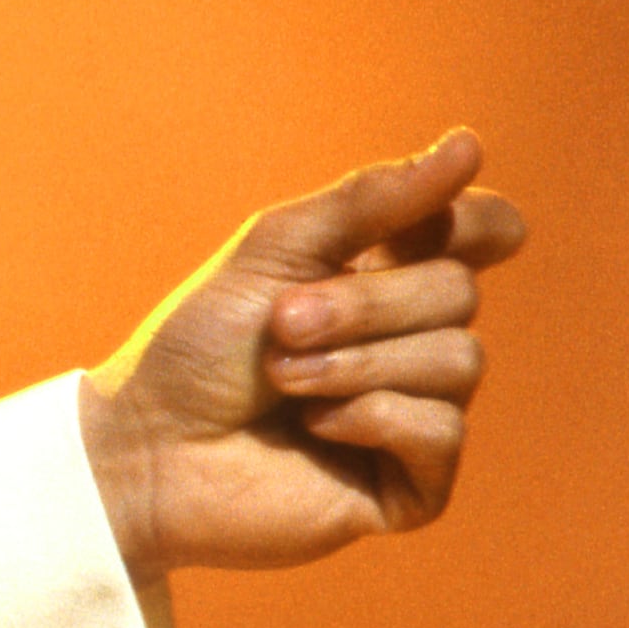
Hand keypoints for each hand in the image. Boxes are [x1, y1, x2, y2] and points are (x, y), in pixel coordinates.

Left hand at [81, 131, 526, 580]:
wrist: (145, 446)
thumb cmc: (198, 347)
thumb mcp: (274, 250)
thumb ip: (371, 200)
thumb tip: (469, 144)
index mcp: (386, 275)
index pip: (483, 230)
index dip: (473, 223)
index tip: (408, 231)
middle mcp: (413, 339)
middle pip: (459, 292)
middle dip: (361, 305)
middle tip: (280, 326)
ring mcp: (417, 410)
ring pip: (460, 361)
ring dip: (355, 363)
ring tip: (282, 379)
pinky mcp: (412, 483)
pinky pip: (444, 431)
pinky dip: (372, 418)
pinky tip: (314, 428)